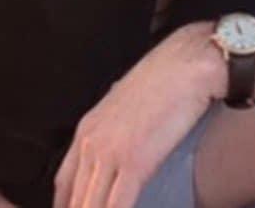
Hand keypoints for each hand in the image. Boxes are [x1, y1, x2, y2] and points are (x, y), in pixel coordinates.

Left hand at [52, 23, 225, 207]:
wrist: (190, 62)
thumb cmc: (167, 76)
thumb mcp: (127, 100)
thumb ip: (115, 126)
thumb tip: (119, 142)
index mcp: (88, 128)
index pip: (64, 184)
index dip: (68, 207)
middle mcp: (91, 142)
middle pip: (75, 201)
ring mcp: (110, 153)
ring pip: (92, 206)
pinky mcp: (135, 162)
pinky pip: (116, 206)